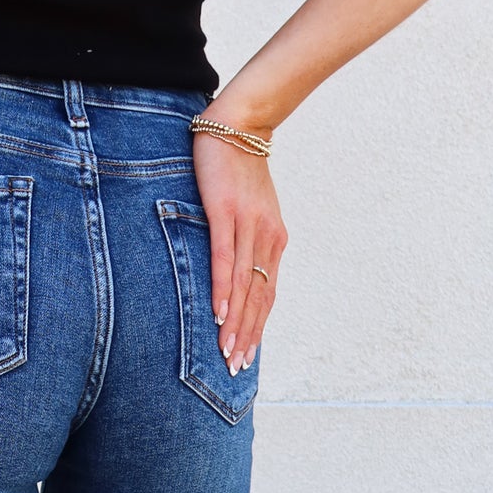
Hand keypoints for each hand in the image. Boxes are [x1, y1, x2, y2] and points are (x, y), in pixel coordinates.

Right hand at [192, 129, 287, 375]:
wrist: (239, 124)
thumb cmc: (239, 169)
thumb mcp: (249, 210)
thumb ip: (246, 240)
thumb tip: (235, 271)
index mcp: (274, 240)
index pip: (266, 294)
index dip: (257, 328)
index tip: (247, 357)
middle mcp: (266, 237)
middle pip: (258, 298)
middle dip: (247, 335)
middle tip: (235, 367)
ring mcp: (247, 226)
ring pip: (242, 285)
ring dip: (235, 322)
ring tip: (226, 351)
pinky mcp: (226, 213)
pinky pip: (225, 258)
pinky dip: (222, 288)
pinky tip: (218, 312)